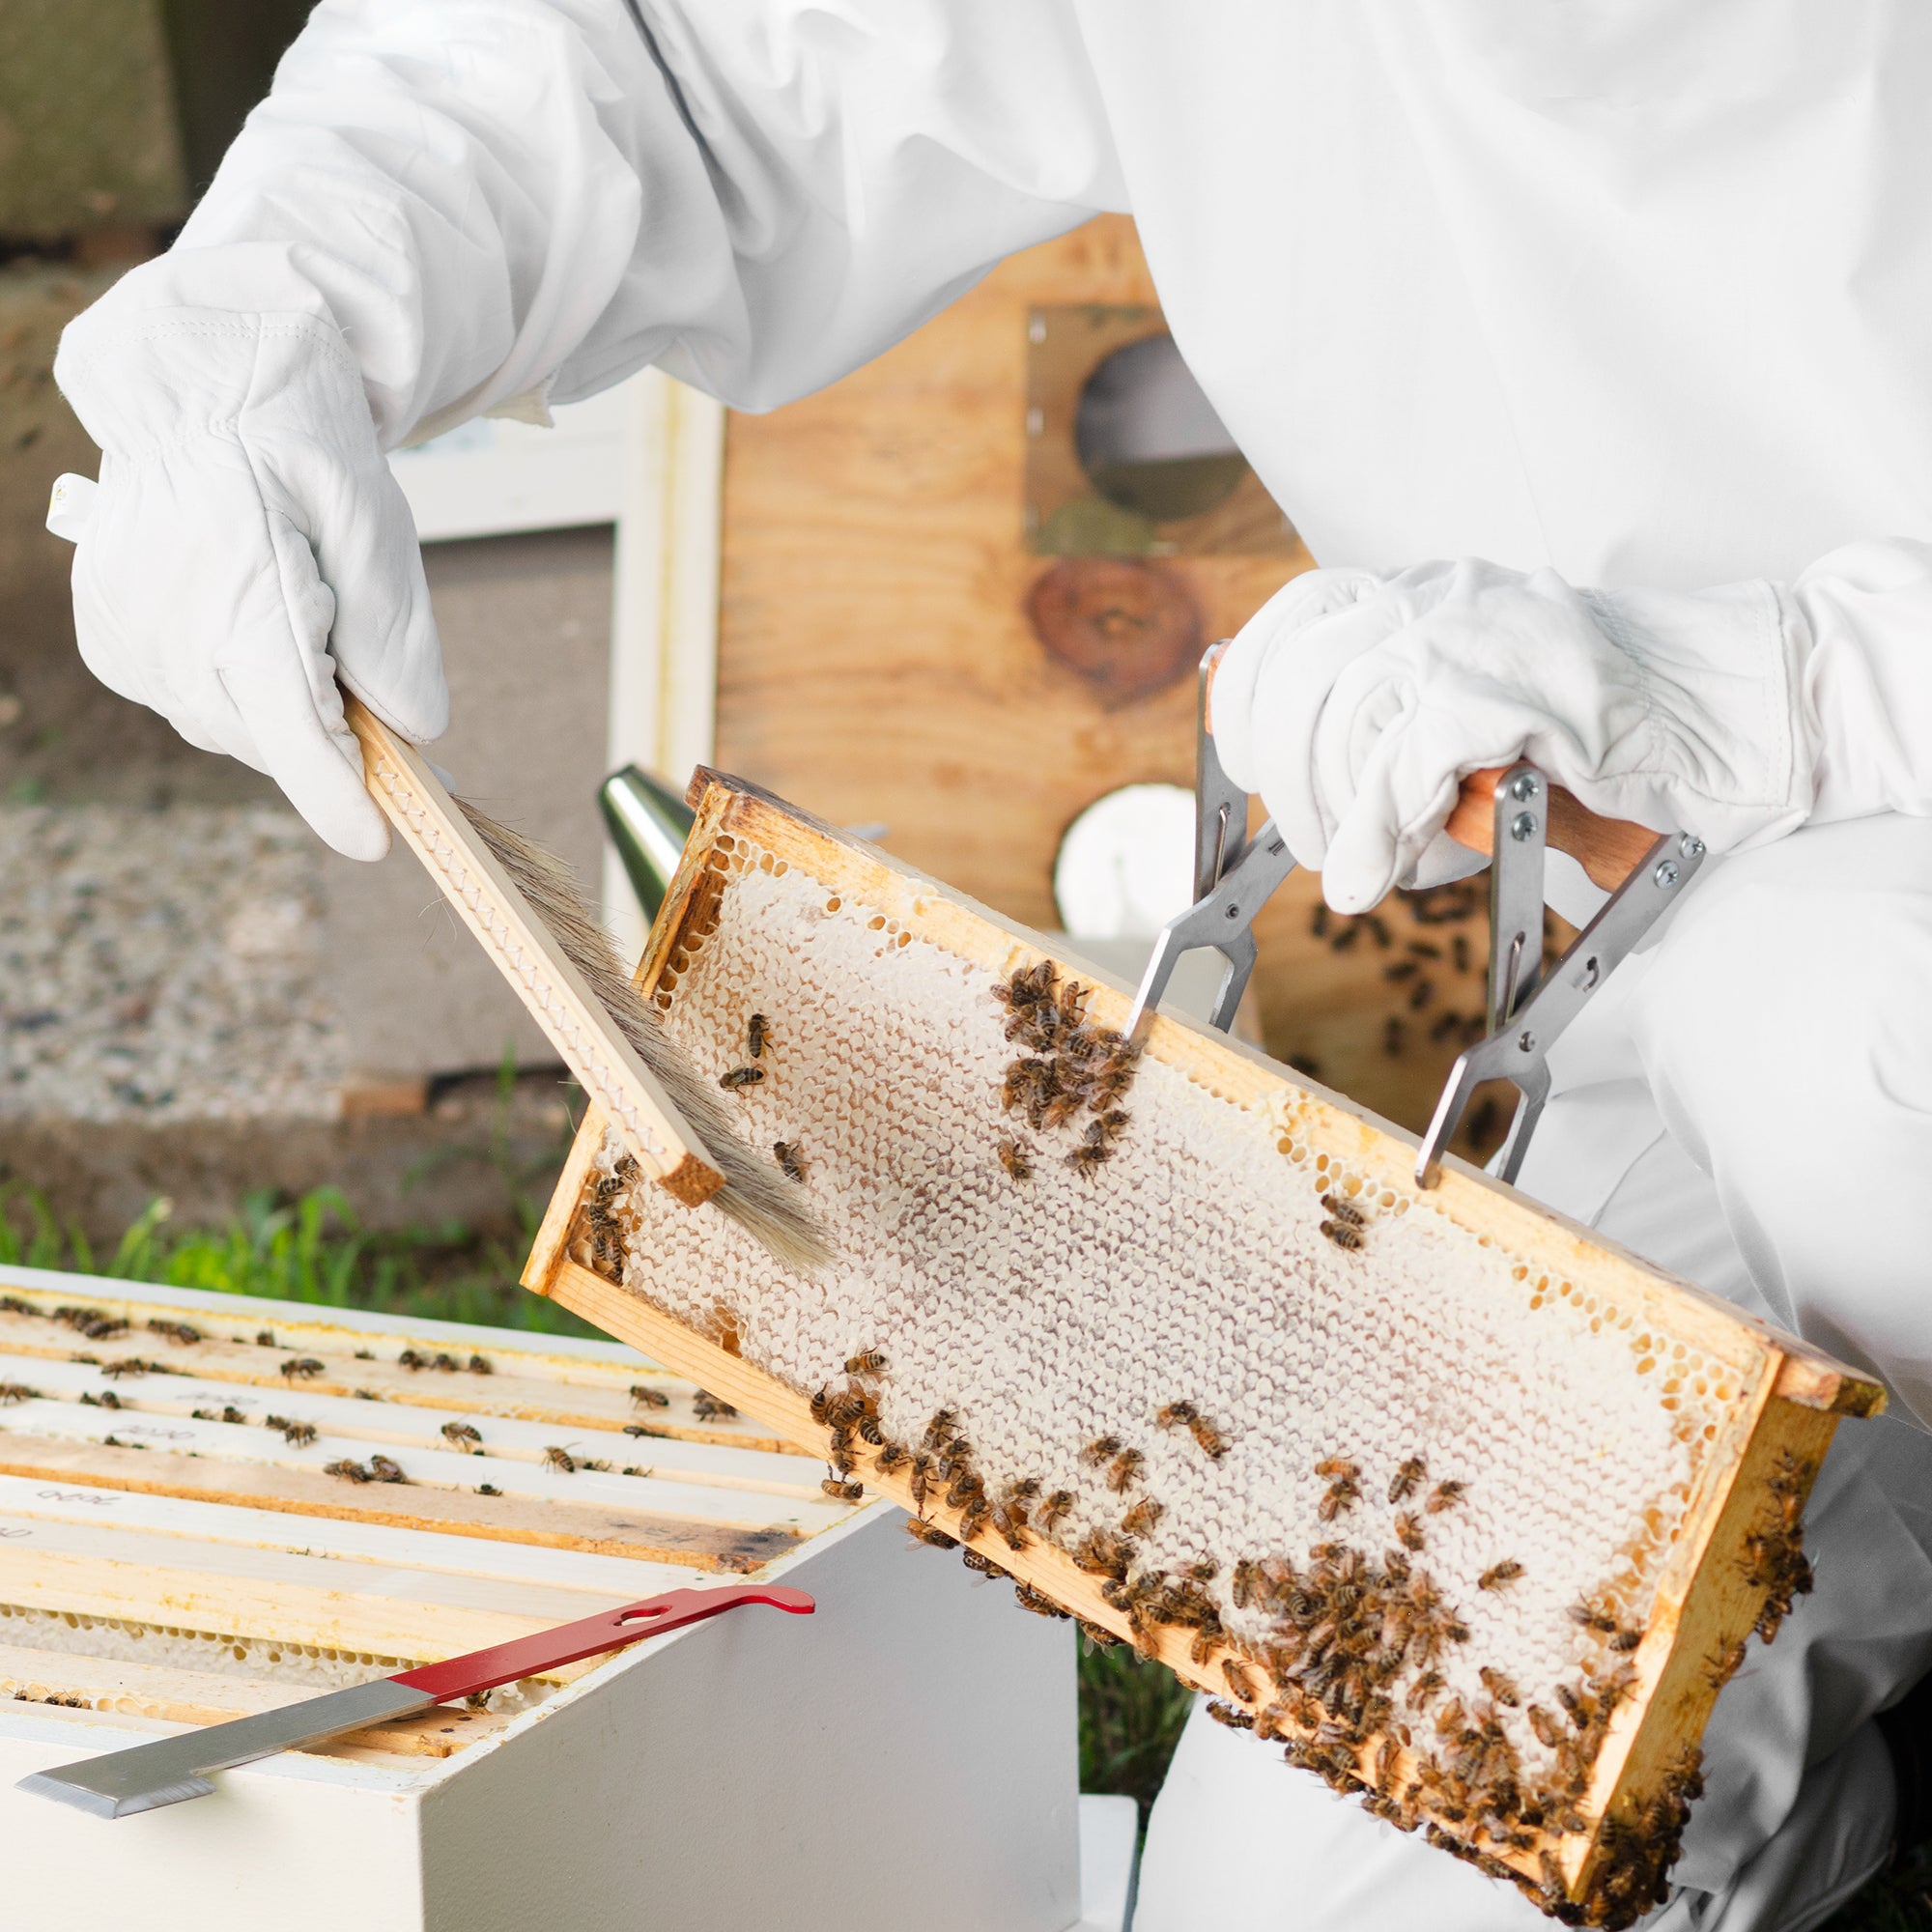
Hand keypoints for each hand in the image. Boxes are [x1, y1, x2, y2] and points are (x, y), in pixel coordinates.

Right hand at [52, 296, 447, 859]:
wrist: (195, 386)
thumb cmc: (298, 446)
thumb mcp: (374, 524)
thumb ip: (394, 635)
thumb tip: (418, 733)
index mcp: (238, 589)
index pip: (289, 727)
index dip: (337, 796)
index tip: (377, 841)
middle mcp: (167, 624)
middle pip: (271, 740)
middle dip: (332, 741)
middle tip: (378, 702)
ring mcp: (127, 637)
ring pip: (233, 730)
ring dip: (285, 709)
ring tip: (302, 622)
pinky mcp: (110, 643)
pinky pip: (195, 703)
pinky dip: (239, 688)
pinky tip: (250, 622)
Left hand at [1210, 557, 1814, 911]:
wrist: (1741, 699)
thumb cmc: (1618, 720)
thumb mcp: (1491, 704)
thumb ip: (1409, 731)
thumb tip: (1334, 808)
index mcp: (1431, 592)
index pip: (1299, 615)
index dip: (1250, 691)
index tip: (1241, 756)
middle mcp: (1441, 600)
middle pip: (1302, 681)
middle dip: (1289, 780)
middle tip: (1319, 844)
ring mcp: (1476, 638)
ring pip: (1343, 723)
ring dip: (1338, 814)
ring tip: (1366, 867)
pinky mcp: (1512, 692)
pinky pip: (1404, 766)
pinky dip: (1379, 830)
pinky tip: (1381, 874)